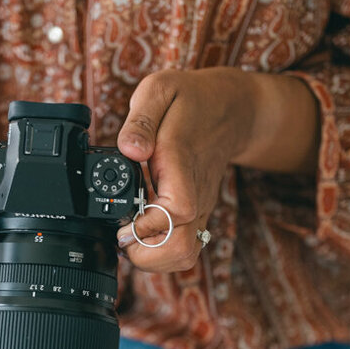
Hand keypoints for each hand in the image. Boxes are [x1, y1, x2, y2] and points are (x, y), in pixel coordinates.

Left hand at [115, 68, 319, 272]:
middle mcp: (196, 195)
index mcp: (182, 164)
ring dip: (152, 258)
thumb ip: (141, 120)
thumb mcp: (160, 90)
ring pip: (184, 256)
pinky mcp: (196, 216)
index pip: (177, 210)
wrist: (229, 110)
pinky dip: (160, 252)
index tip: (123, 223)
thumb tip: (129, 148)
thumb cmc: (191, 100)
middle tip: (120, 236)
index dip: (148, 226)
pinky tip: (141, 233)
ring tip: (129, 238)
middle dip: (144, 254)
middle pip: (181, 250)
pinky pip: (184, 249)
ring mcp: (199, 209)